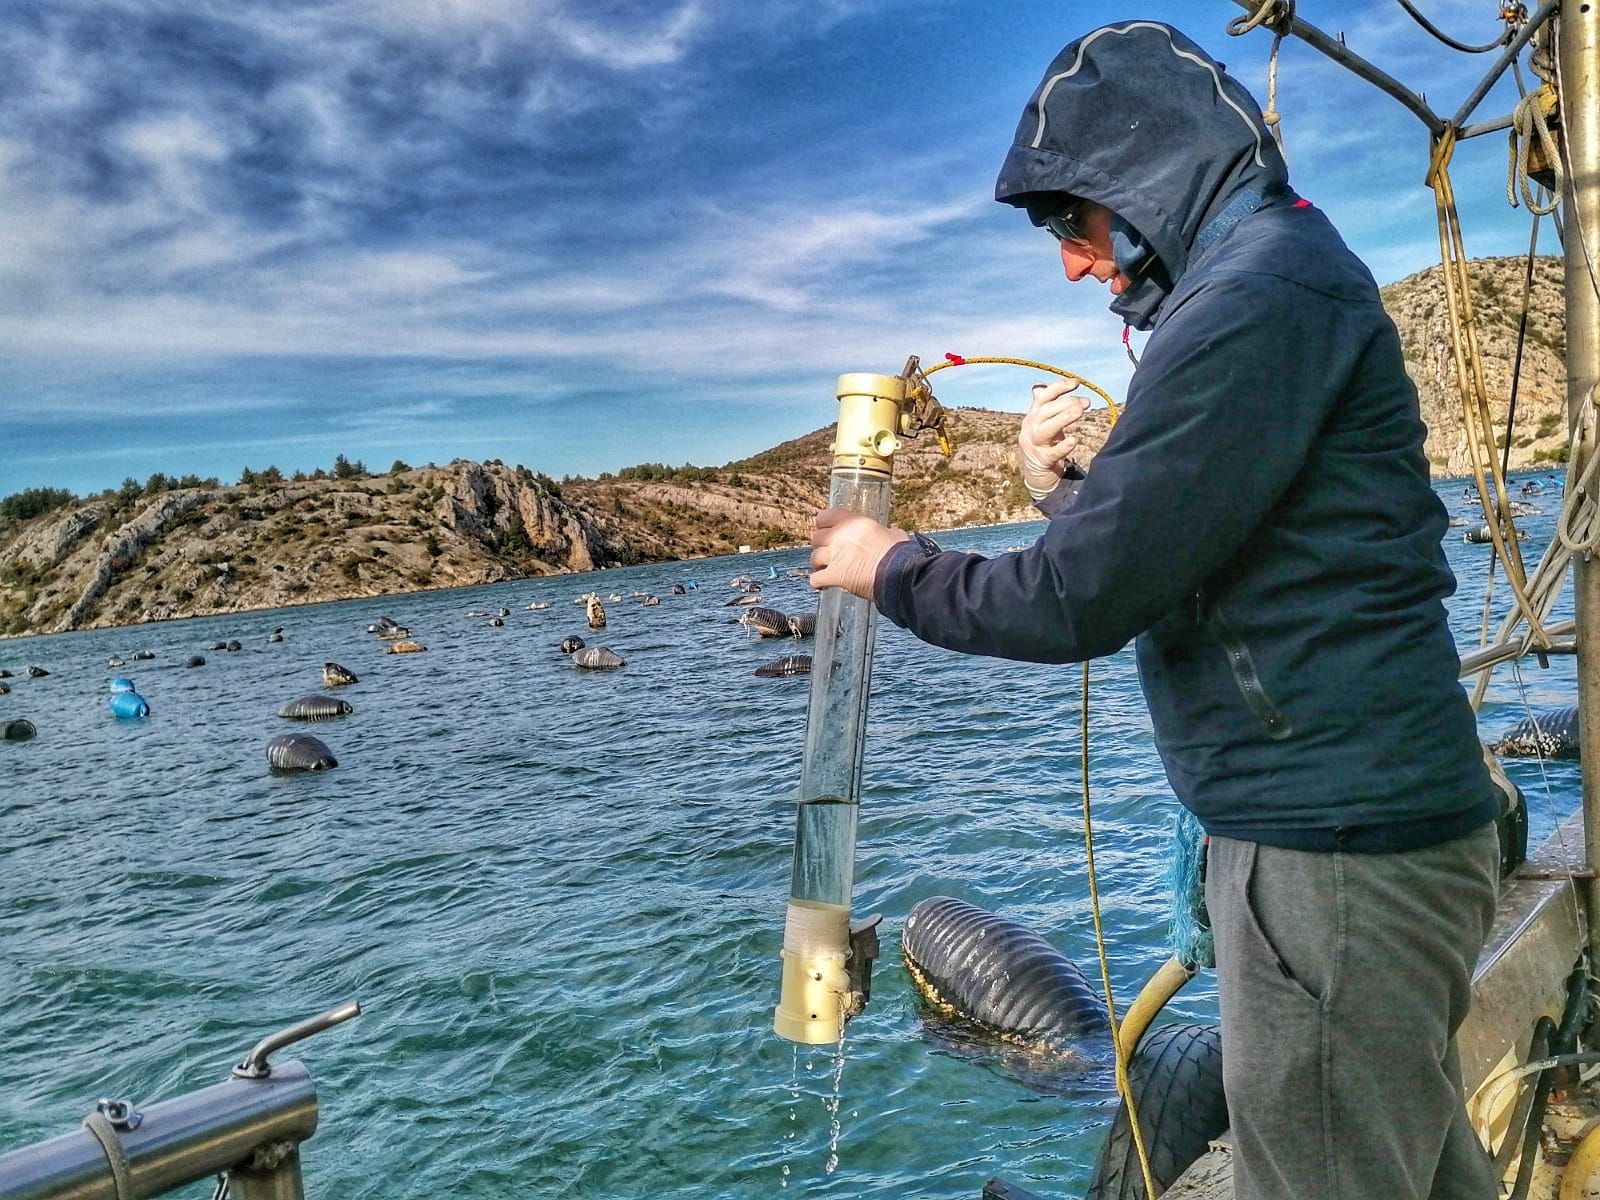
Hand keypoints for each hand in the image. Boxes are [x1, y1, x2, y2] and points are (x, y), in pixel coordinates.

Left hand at [809, 510, 909, 599]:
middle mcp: (840, 537)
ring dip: (819, 564)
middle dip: (822, 546)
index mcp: (854, 522)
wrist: (899, 572)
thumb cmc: (900, 554)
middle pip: (817, 538)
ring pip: (814, 558)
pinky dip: (818, 582)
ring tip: (826, 569)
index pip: (825, 517)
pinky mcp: (834, 575)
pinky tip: (824, 584)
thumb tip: (890, 534)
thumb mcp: (893, 534)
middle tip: (829, 553)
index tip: (828, 531)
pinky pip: (815, 579)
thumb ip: (884, 532)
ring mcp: (835, 556)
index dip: (825, 526)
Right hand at [1019, 380, 1087, 499]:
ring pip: (1047, 429)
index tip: (1076, 383)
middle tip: (1086, 402)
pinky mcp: (1041, 460)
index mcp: (1033, 416)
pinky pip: (1052, 453)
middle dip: (1066, 403)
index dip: (1058, 388)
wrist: (1034, 472)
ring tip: (1080, 412)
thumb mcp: (1040, 423)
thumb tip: (1037, 385)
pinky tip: (1074, 440)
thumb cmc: (1042, 443)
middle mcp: (1031, 428)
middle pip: (1046, 411)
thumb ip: (1043, 405)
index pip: (1043, 397)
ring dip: (1063, 419)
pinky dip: (1063, 446)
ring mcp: (1034, 444)